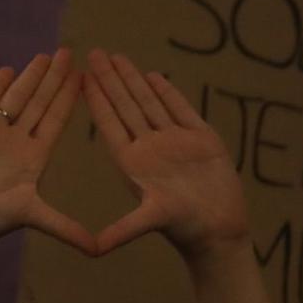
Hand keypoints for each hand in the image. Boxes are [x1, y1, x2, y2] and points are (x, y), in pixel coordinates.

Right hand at [0, 49, 93, 255]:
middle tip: (71, 53)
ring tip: (45, 56)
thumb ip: (63, 226)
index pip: (55, 120)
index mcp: (33, 159)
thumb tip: (97, 249)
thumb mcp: (30, 216)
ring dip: (29, 77)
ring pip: (14, 99)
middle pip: (39, 103)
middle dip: (54, 79)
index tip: (84, 75)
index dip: (69, 97)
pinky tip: (8, 70)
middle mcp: (14, 144)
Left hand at [82, 50, 248, 259]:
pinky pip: (180, 109)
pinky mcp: (200, 139)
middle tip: (94, 53)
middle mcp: (149, 149)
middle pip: (125, 107)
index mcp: (132, 163)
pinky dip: (167, 92)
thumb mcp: (150, 223)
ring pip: (149, 104)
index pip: (110, 124)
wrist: (221, 230)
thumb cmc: (185, 228)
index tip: (81, 76)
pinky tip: (153, 75)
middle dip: (110, 80)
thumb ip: (124, 230)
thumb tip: (95, 249)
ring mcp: (174, 142)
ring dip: (133, 81)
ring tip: (117, 57)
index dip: (96, 99)